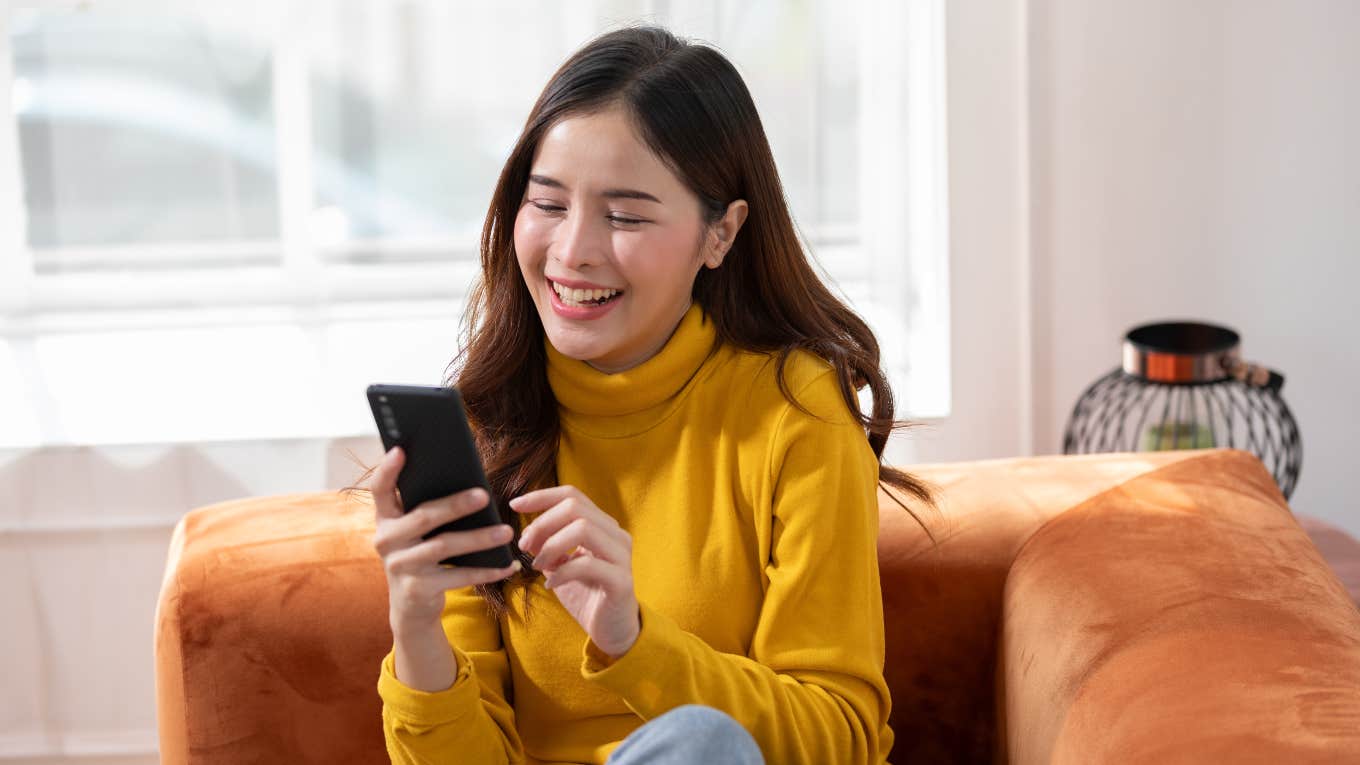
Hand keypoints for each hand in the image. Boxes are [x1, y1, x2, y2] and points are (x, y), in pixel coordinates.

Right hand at [371, 447, 521, 633]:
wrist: (410, 605)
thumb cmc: (421, 554)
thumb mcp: (416, 532)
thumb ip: (429, 508)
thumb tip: (471, 483)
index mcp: (385, 519)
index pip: (379, 489)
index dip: (387, 470)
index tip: (400, 450)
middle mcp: (387, 540)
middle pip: (423, 516)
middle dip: (455, 505)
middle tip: (484, 495)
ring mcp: (400, 566)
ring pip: (444, 546)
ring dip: (479, 538)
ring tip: (506, 531)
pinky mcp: (418, 589)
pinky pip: (458, 576)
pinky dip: (486, 571)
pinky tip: (507, 565)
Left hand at [511, 485, 639, 657]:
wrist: (612, 631)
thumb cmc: (586, 595)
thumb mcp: (560, 566)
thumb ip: (547, 547)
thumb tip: (526, 533)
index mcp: (602, 526)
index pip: (572, 496)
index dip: (542, 497)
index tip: (515, 505)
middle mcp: (616, 535)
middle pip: (575, 508)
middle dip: (542, 523)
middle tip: (523, 546)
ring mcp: (621, 556)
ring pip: (583, 529)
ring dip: (551, 545)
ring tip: (537, 565)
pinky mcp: (621, 581)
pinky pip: (587, 564)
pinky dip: (562, 572)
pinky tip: (550, 584)